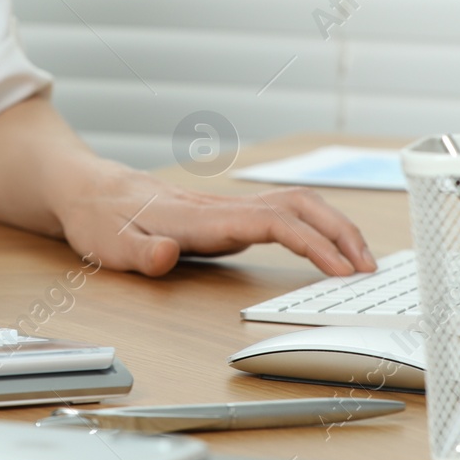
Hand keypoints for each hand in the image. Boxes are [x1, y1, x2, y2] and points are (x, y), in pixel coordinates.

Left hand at [50, 163, 375, 278]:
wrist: (90, 191)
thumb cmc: (101, 221)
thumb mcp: (111, 246)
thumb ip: (142, 254)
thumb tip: (170, 255)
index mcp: (203, 217)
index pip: (273, 222)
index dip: (312, 243)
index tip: (341, 269)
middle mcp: (222, 207)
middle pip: (298, 205)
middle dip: (340, 232)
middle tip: (369, 268)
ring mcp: (228, 208)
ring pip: (295, 204)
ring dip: (333, 226)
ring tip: (360, 260)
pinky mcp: (228, 214)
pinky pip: (283, 214)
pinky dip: (315, 227)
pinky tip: (326, 248)